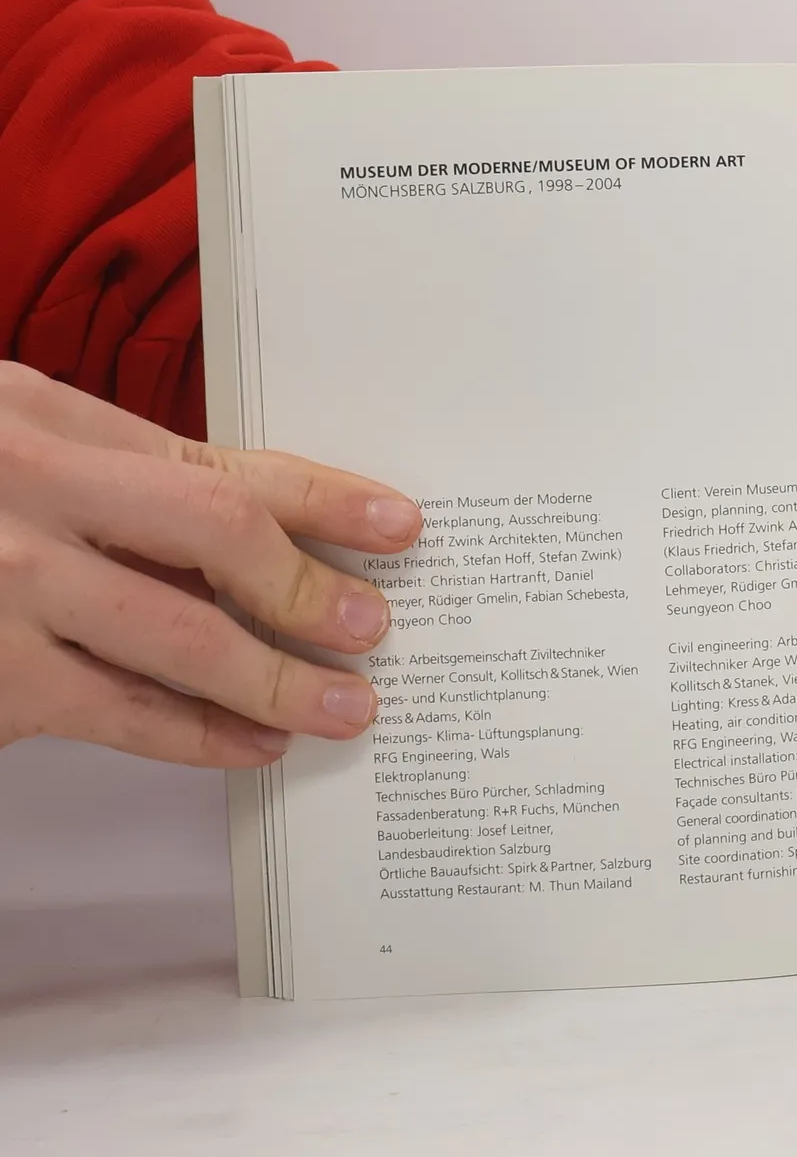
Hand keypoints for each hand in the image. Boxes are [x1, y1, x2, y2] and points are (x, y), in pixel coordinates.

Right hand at [0, 364, 420, 765]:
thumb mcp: (10, 449)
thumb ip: (109, 479)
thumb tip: (261, 533)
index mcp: (35, 411)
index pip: (214, 460)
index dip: (320, 495)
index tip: (396, 524)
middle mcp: (23, 482)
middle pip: (212, 529)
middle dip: (309, 584)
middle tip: (373, 625)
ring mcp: (1, 580)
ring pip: (176, 633)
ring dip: (275, 677)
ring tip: (343, 704)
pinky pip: (115, 711)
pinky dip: (197, 735)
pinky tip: (253, 745)